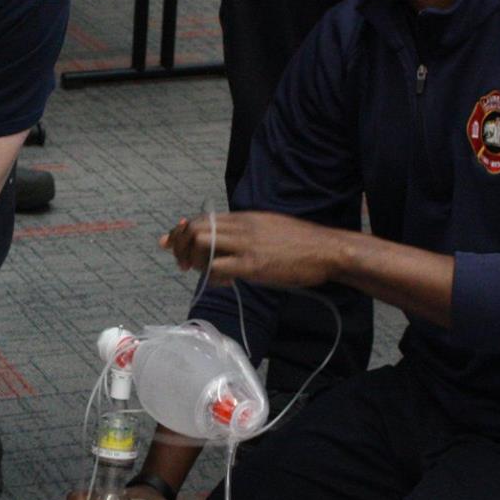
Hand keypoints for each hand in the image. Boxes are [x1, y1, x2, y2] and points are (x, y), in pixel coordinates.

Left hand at [162, 211, 344, 288]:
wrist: (328, 250)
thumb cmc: (302, 244)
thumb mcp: (269, 228)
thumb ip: (246, 233)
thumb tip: (228, 244)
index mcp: (244, 217)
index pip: (202, 219)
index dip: (181, 231)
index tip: (170, 242)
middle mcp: (242, 226)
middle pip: (195, 229)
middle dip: (180, 247)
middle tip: (182, 264)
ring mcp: (246, 245)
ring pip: (202, 244)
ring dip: (193, 261)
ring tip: (201, 272)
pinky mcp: (253, 264)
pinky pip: (218, 268)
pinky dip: (212, 277)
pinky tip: (223, 282)